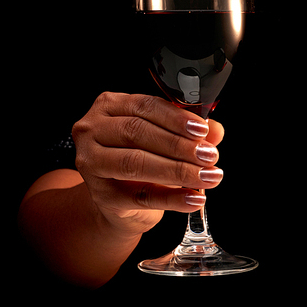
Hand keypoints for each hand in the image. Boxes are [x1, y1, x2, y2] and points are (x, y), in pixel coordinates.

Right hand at [72, 92, 224, 237]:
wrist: (118, 201)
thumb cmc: (140, 159)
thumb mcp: (163, 140)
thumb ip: (187, 132)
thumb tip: (215, 131)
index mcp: (108, 107)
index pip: (144, 106)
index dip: (175, 118)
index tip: (202, 130)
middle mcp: (92, 131)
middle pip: (137, 132)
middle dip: (178, 145)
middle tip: (208, 155)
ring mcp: (91, 164)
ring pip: (135, 163)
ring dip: (177, 170)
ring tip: (207, 176)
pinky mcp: (102, 196)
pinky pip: (140, 196)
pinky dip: (172, 198)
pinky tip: (194, 197)